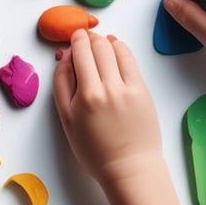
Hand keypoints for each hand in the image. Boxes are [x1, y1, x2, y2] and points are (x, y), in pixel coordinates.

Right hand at [53, 30, 161, 187]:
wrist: (129, 167)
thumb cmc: (95, 150)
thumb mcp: (67, 121)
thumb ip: (62, 86)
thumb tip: (65, 58)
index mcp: (85, 97)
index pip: (79, 54)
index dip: (75, 41)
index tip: (74, 39)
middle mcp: (107, 89)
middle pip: (96, 47)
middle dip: (88, 37)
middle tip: (84, 37)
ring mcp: (127, 88)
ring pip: (114, 48)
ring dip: (105, 39)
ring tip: (99, 42)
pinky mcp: (142, 89)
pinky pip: (130, 58)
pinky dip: (120, 47)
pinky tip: (115, 47)